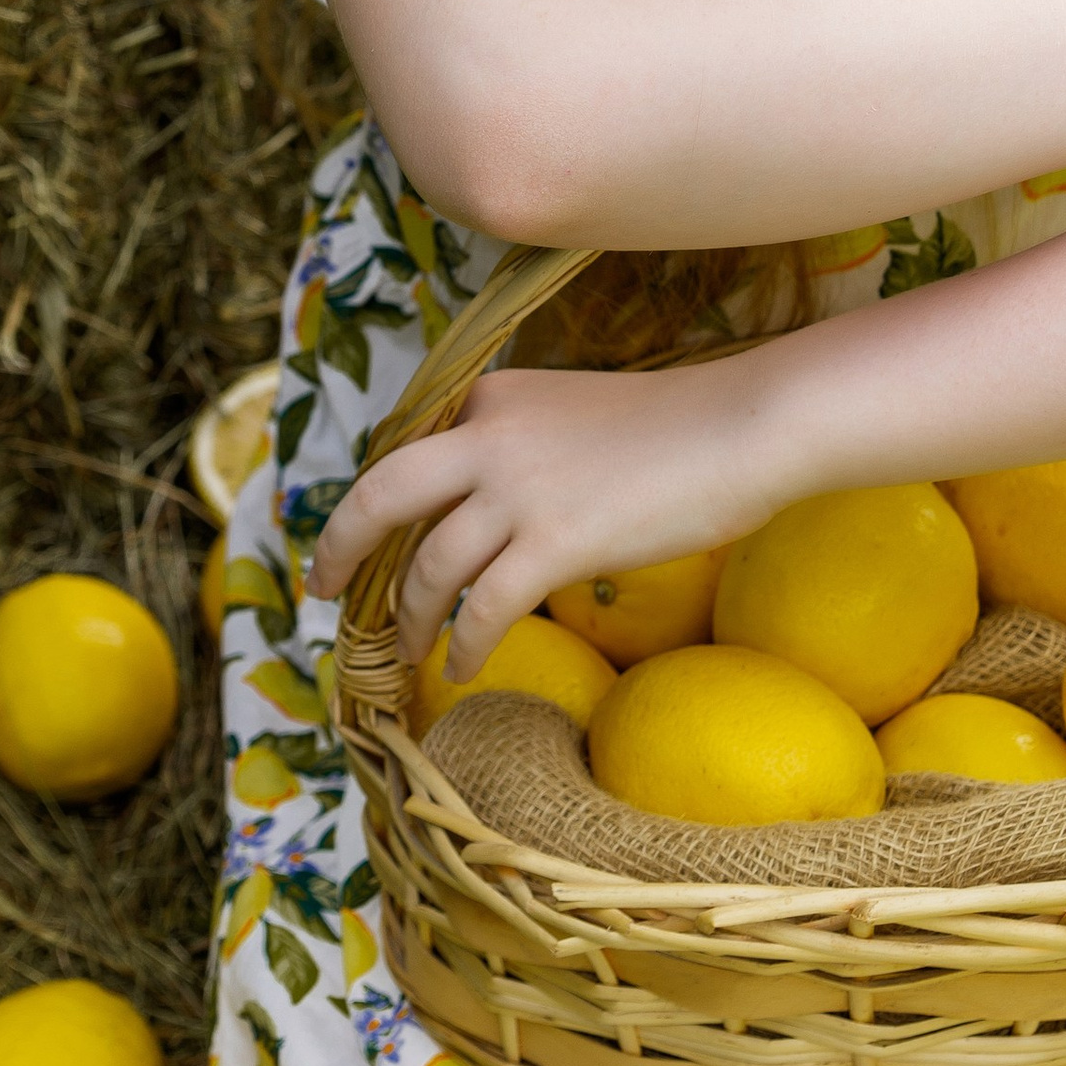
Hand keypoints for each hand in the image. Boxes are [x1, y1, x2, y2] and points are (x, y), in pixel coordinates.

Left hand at [307, 356, 802, 674]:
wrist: (742, 428)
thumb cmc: (678, 426)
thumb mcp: (574, 412)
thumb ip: (521, 444)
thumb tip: (486, 507)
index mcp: (492, 395)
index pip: (410, 452)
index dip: (383, 505)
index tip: (372, 540)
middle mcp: (488, 436)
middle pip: (381, 496)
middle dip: (341, 547)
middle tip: (323, 589)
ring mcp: (516, 491)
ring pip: (429, 567)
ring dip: (412, 618)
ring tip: (413, 650)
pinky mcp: (553, 544)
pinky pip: (484, 609)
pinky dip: (466, 646)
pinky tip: (465, 670)